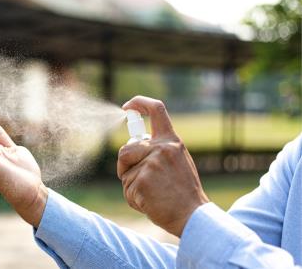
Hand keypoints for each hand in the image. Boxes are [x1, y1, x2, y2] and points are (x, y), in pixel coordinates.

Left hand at [117, 96, 208, 236]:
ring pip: (124, 171)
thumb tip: (131, 145)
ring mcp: (152, 163)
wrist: (193, 216)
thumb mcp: (177, 161)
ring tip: (151, 194)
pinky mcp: (143, 180)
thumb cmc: (183, 191)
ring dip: (130, 184)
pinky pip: (127, 188)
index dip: (139, 103)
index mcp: (171, 141)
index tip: (127, 106)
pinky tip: (150, 203)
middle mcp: (162, 148)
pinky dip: (134, 199)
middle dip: (124, 165)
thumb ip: (158, 150)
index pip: (156, 109)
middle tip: (136, 179)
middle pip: (126, 149)